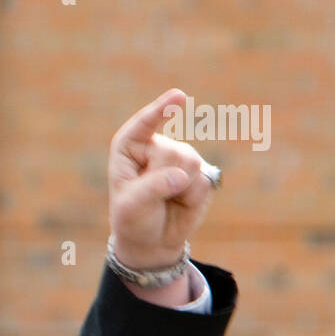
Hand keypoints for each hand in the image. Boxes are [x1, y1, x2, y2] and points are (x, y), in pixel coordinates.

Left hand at [108, 87, 215, 269]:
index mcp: (130, 147)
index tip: (179, 96)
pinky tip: (182, 201)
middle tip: (152, 197)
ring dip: (180, 189)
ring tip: (167, 198)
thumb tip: (182, 176)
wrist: (152, 239)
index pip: (143, 125)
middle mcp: (156, 146)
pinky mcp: (200, 171)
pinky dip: (193, 197)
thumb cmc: (133, 218)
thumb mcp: (132, 206)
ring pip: (191, 164)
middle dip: (164, 179)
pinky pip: (204, 180)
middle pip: (173, 152)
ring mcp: (181, 156)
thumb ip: (153, 188)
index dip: (161, 110)